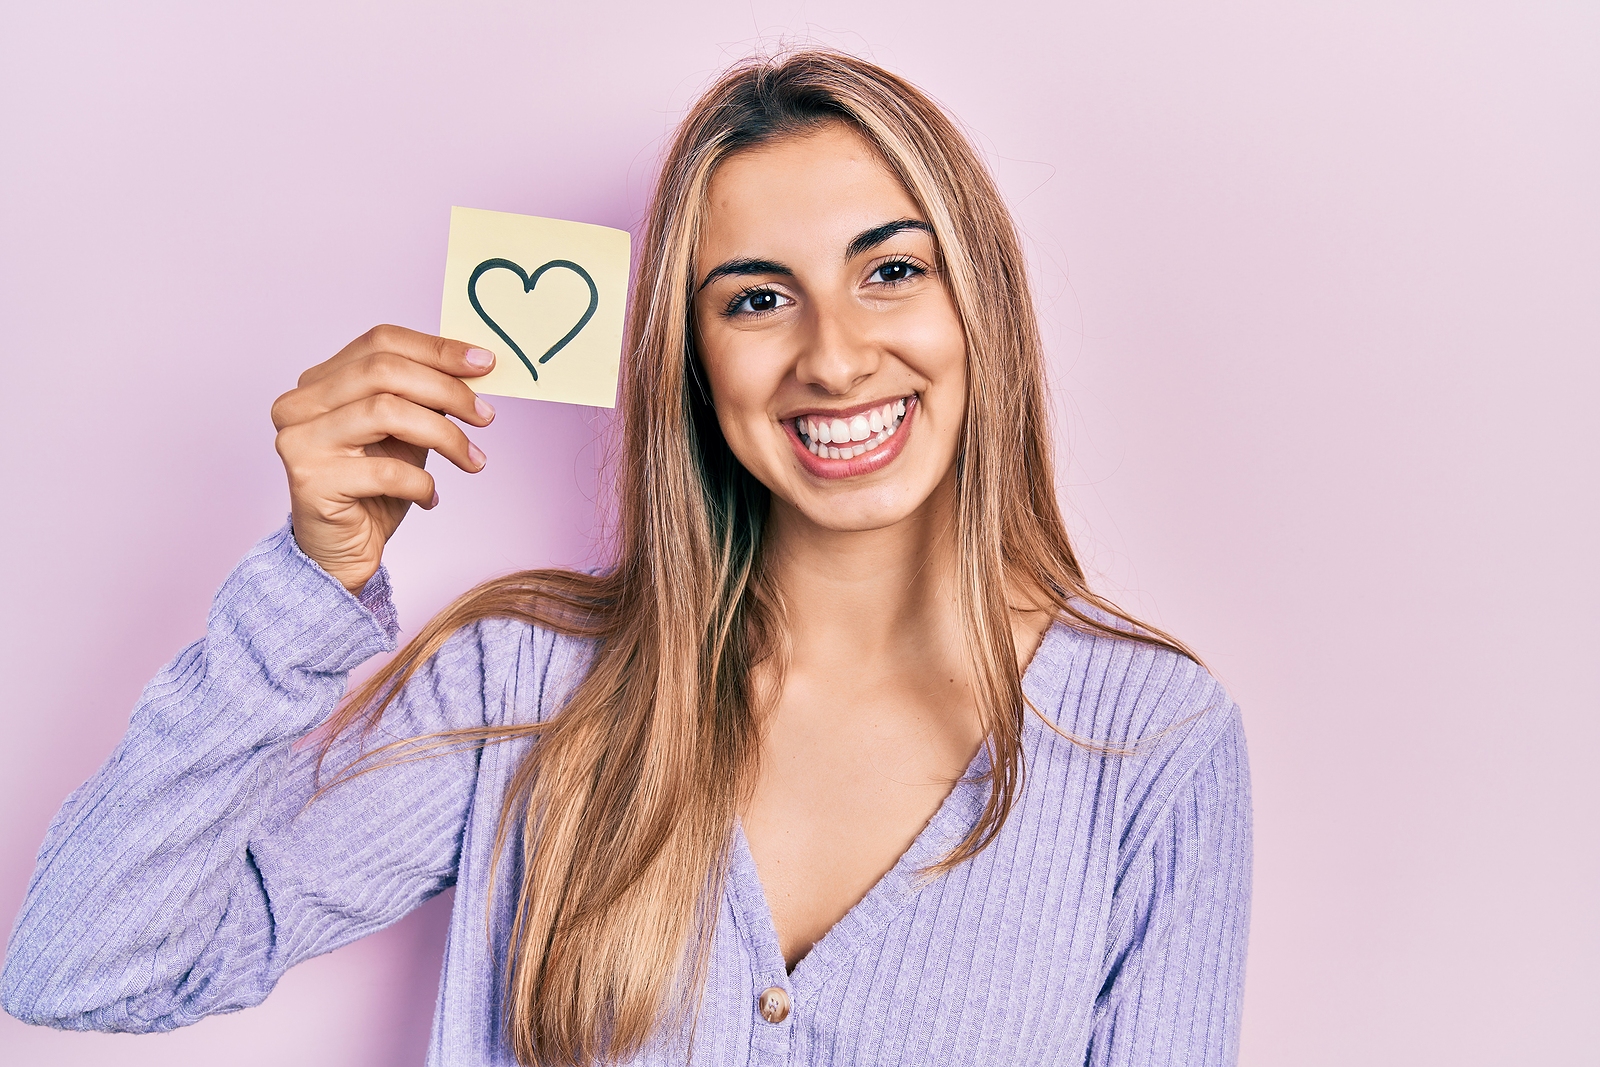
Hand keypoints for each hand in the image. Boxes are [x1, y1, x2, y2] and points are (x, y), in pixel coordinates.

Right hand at [271, 324, 495, 592]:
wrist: (342, 553)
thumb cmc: (375, 489)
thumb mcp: (406, 432)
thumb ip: (425, 396)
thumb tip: (475, 367)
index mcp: (320, 381)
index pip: (380, 341)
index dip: (437, 349)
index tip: (484, 363)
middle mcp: (299, 404)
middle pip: (383, 370)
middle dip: (447, 390)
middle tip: (486, 416)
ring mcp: (299, 440)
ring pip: (385, 412)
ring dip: (444, 435)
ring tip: (472, 460)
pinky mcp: (310, 481)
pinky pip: (385, 470)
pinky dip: (422, 483)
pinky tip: (431, 498)